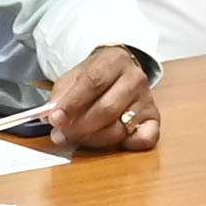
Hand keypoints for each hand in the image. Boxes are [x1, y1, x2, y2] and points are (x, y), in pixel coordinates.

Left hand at [42, 43, 162, 151]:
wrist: (120, 71)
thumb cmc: (95, 77)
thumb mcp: (75, 76)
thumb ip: (62, 95)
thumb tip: (52, 116)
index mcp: (114, 60)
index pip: (93, 82)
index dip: (72, 104)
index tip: (55, 119)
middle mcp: (135, 78)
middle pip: (107, 108)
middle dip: (80, 126)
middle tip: (61, 134)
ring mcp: (147, 100)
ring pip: (120, 128)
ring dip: (93, 139)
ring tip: (76, 138)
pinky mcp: (153, 118)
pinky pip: (145, 139)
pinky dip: (128, 145)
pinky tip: (111, 142)